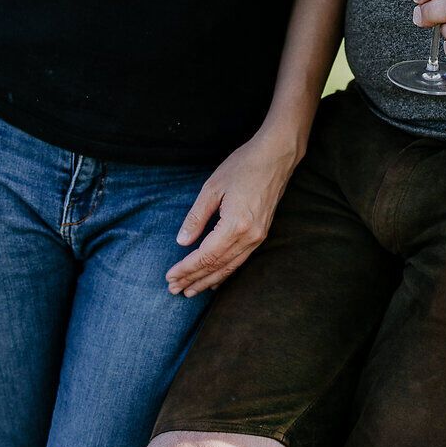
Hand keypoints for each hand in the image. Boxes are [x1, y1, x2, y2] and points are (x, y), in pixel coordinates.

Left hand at [165, 130, 301, 297]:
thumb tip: (182, 242)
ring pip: (230, 267)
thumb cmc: (243, 166)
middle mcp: (249, 236)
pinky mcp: (261, 234)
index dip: (186, 269)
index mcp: (235, 225)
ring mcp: (258, 237)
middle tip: (174, 290)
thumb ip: (196, 217)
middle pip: (217, 266)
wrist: (276, 156)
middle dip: (194, 280)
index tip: (169, 277)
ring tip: (190, 290)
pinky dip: (225, 272)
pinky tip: (215, 279)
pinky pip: (240, 260)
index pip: (205, 256)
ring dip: (208, 281)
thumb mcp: (212, 187)